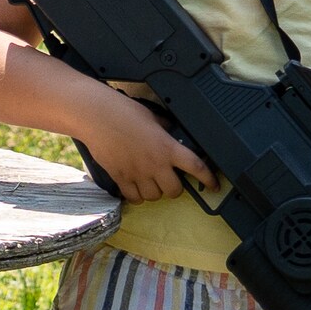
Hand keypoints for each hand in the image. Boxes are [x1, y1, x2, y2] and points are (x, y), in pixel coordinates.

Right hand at [80, 94, 212, 203]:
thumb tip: (170, 132)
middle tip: (169, 180)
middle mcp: (155, 164)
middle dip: (174, 187)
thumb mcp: (152, 117)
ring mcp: (137, 173)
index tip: (214, 185)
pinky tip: (135, 188)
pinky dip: (136, 196)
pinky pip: (133, 198)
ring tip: (150, 182)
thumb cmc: (123, 112)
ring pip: (154, 197)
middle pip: (174, 191)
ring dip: (154, 192)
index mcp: (167, 147)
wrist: (96, 116)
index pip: (196, 166)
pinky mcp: (120, 178)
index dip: (208, 179)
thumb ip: (164, 129)